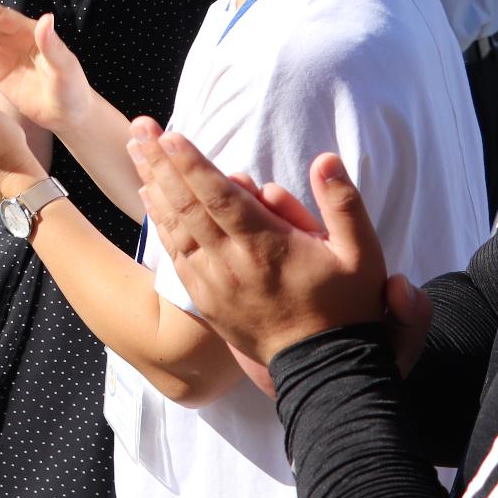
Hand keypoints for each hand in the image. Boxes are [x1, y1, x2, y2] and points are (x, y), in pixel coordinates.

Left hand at [127, 117, 389, 364]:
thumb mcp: (363, 254)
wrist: (325, 370)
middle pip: (186, 204)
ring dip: (152, 185)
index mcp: (267, 245)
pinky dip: (160, 221)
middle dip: (159, 162)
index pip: (220, 195)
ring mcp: (214, 282)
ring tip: (135, 150)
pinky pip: (174, 253)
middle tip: (138, 128)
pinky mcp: (205, 298)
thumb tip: (325, 159)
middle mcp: (232, 261)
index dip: (191, 164)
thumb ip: (343, 203)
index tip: (168, 135)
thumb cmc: (346, 307)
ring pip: (174, 226)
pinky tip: (149, 196)